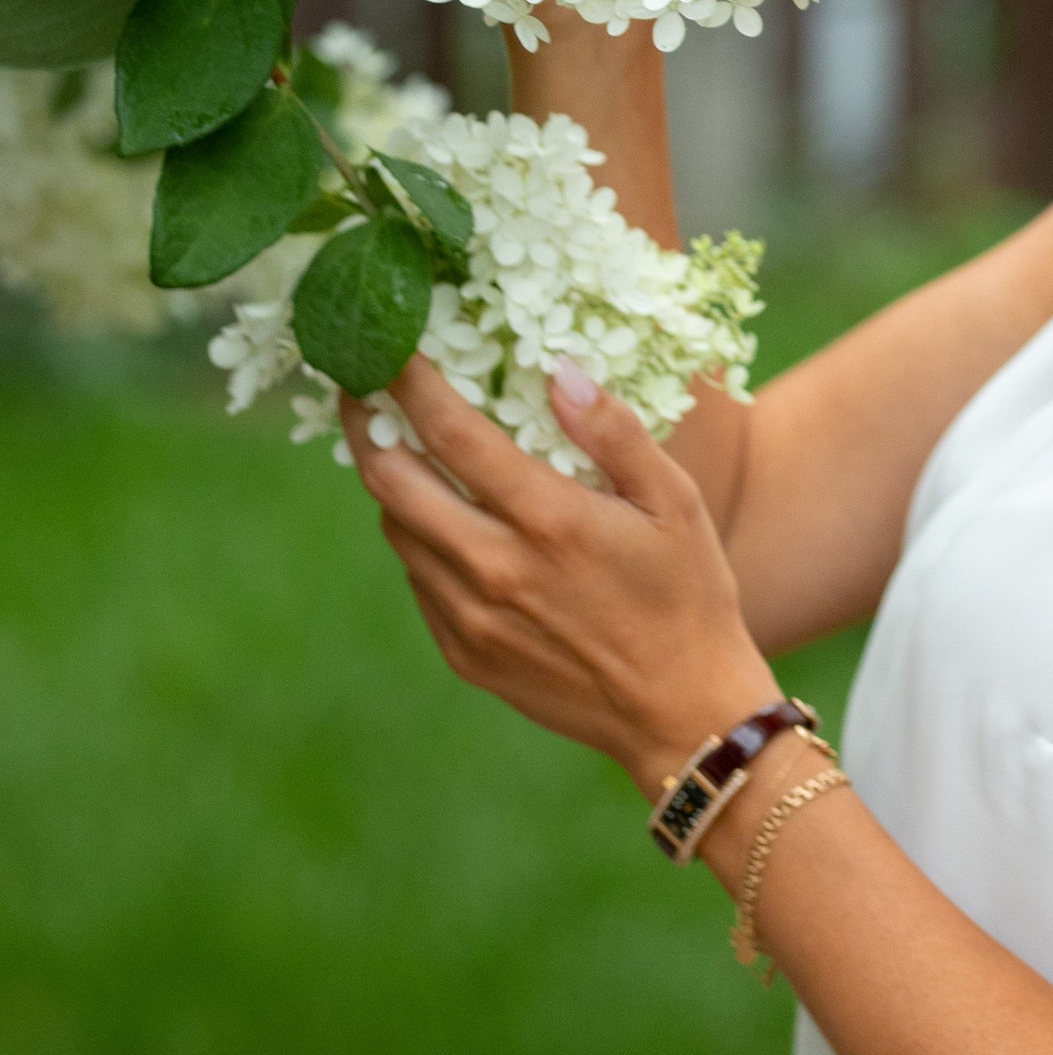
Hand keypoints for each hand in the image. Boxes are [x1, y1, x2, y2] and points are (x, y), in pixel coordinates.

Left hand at [341, 356, 776, 795]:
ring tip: (407, 451)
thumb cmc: (689, 595)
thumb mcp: (675, 502)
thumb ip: (612, 432)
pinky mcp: (463, 653)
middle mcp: (494, 568)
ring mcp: (471, 617)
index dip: (405, 379)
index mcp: (548, 520)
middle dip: (365, 424)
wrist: (680, 711)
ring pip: (397, 530)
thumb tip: (557, 369)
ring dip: (392, 483)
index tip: (385, 343)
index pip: (449, 432)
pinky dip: (422, 539)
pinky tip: (452, 525)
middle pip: (390, 480)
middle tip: (361, 388)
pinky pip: (419, 579)